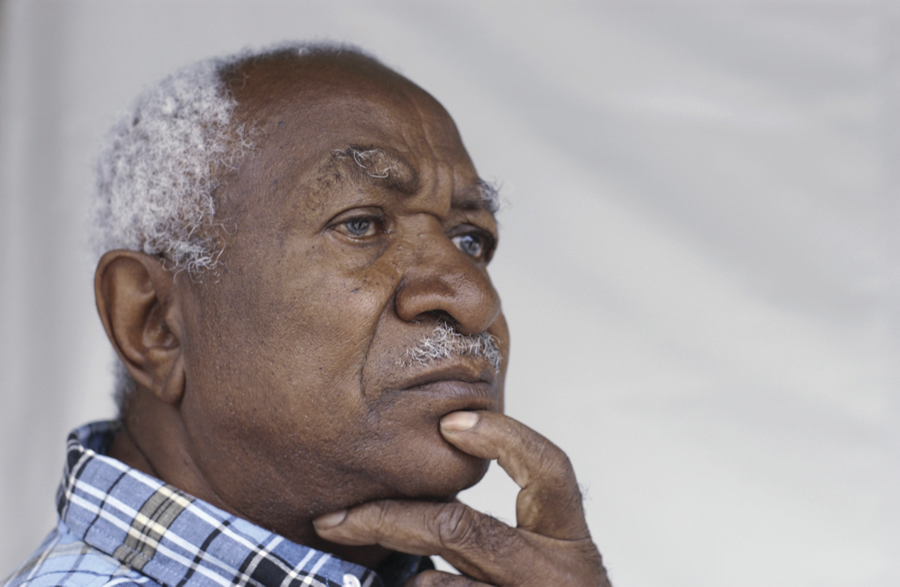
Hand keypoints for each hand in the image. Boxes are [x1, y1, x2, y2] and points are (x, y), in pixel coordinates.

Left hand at [313, 411, 610, 585]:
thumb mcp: (547, 563)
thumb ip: (502, 531)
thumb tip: (431, 476)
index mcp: (569, 543)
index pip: (550, 471)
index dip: (503, 439)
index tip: (449, 424)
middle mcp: (555, 576)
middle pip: (458, 529)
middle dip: (385, 518)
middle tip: (334, 518)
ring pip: (432, 583)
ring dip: (392, 572)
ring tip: (359, 558)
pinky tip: (400, 584)